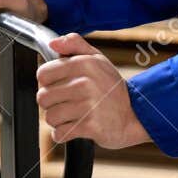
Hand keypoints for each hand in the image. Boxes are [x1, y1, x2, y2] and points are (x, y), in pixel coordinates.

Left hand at [36, 33, 150, 148]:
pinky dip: (63, 134)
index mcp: (83, 63)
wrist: (134, 116)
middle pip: (43, 97)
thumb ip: (74, 45)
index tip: (58, 86)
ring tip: (71, 116)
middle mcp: (84, 83)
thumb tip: (52, 43)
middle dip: (51, 104)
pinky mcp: (90, 126)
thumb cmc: (112, 88)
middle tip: (65, 103)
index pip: (43, 74)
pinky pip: (60, 133)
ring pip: (50, 117)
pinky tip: (74, 127)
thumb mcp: (97, 59)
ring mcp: (87, 106)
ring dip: (58, 120)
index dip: (47, 83)